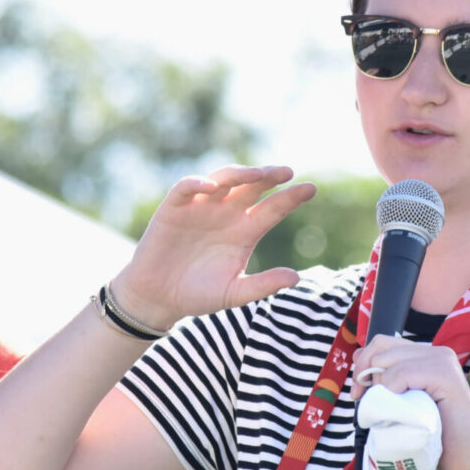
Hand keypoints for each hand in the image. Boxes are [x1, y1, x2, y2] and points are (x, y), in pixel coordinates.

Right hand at [111, 166, 315, 327]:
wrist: (159, 298)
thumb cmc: (198, 294)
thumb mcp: (234, 293)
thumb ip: (262, 285)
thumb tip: (296, 279)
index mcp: (245, 231)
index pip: (272, 208)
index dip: (291, 198)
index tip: (311, 189)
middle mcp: (226, 213)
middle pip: (252, 187)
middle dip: (268, 176)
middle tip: (286, 171)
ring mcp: (201, 207)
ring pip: (223, 180)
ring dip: (239, 174)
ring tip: (256, 174)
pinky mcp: (174, 208)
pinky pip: (186, 188)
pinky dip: (196, 183)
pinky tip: (210, 185)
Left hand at [351, 336, 469, 469]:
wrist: (467, 460)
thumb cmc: (435, 436)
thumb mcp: (404, 402)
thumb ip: (387, 378)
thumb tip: (357, 355)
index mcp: (426, 356)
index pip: (382, 343)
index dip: (363, 364)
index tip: (358, 392)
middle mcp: (436, 353)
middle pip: (381, 347)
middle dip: (365, 374)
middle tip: (365, 402)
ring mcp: (443, 362)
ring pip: (389, 361)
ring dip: (380, 388)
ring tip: (389, 411)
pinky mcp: (446, 376)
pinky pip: (402, 374)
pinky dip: (392, 392)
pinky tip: (401, 410)